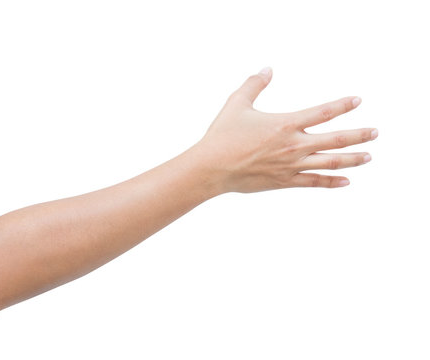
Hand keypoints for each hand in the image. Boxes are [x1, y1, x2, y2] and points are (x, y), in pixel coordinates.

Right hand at [195, 67, 377, 193]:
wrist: (212, 168)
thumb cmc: (222, 136)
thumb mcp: (236, 104)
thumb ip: (254, 84)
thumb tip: (267, 69)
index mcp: (285, 124)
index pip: (323, 112)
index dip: (343, 105)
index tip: (357, 101)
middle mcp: (294, 145)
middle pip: (337, 139)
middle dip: (359, 135)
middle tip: (376, 133)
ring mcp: (291, 166)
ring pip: (330, 162)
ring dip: (353, 159)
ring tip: (369, 156)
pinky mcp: (285, 182)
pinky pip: (314, 183)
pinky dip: (332, 182)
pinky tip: (346, 181)